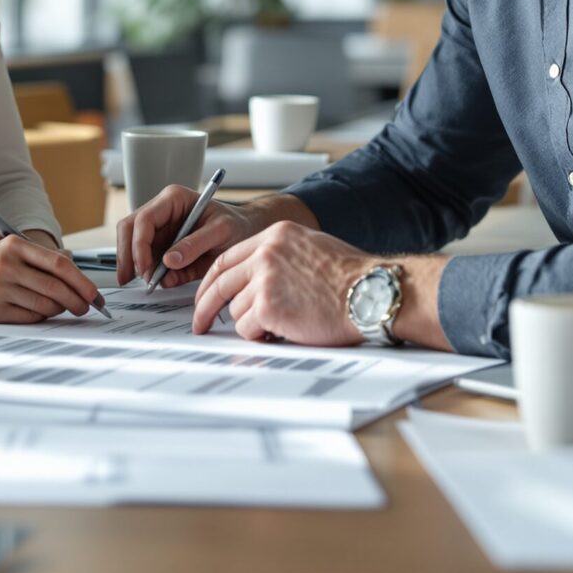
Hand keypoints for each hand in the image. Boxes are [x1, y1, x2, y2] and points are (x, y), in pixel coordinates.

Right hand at [0, 236, 102, 323]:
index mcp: (15, 246)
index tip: (94, 293)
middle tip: (86, 307)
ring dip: (60, 310)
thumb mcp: (10, 251)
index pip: (59, 264)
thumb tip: (77, 278)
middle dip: (77, 301)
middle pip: (56, 287)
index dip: (81, 281)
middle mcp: (7, 266)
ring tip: (61, 308)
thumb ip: (41, 260)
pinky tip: (40, 312)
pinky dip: (41, 317)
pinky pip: (30, 317)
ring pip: (45, 305)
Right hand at [115, 183, 258, 287]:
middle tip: (131, 279)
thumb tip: (169, 260)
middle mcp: (161, 212)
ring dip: (135, 266)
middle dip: (127, 256)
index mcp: (173, 199)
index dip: (139, 245)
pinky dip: (149, 272)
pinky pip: (147, 259)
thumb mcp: (221, 231)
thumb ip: (195, 244)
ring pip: (131, 245)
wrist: (246, 232)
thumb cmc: (236, 225)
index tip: (146, 268)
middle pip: (129, 230)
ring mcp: (160, 229)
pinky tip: (160, 281)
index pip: (144, 220)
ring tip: (149, 283)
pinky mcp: (162, 246)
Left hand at [191, 222, 373, 344]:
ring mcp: (264, 280)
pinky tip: (283, 331)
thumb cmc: (353, 277)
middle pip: (218, 283)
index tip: (205, 295)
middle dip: (205, 307)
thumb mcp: (311, 248)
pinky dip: (261, 336)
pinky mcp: (268, 307)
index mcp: (275, 236)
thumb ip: (279, 257)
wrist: (373, 293)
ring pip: (236, 310)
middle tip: (200, 324)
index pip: (227, 258)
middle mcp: (265, 253)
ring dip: (253, 323)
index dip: (212, 281)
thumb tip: (255, 279)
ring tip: (281, 323)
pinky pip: (248, 328)